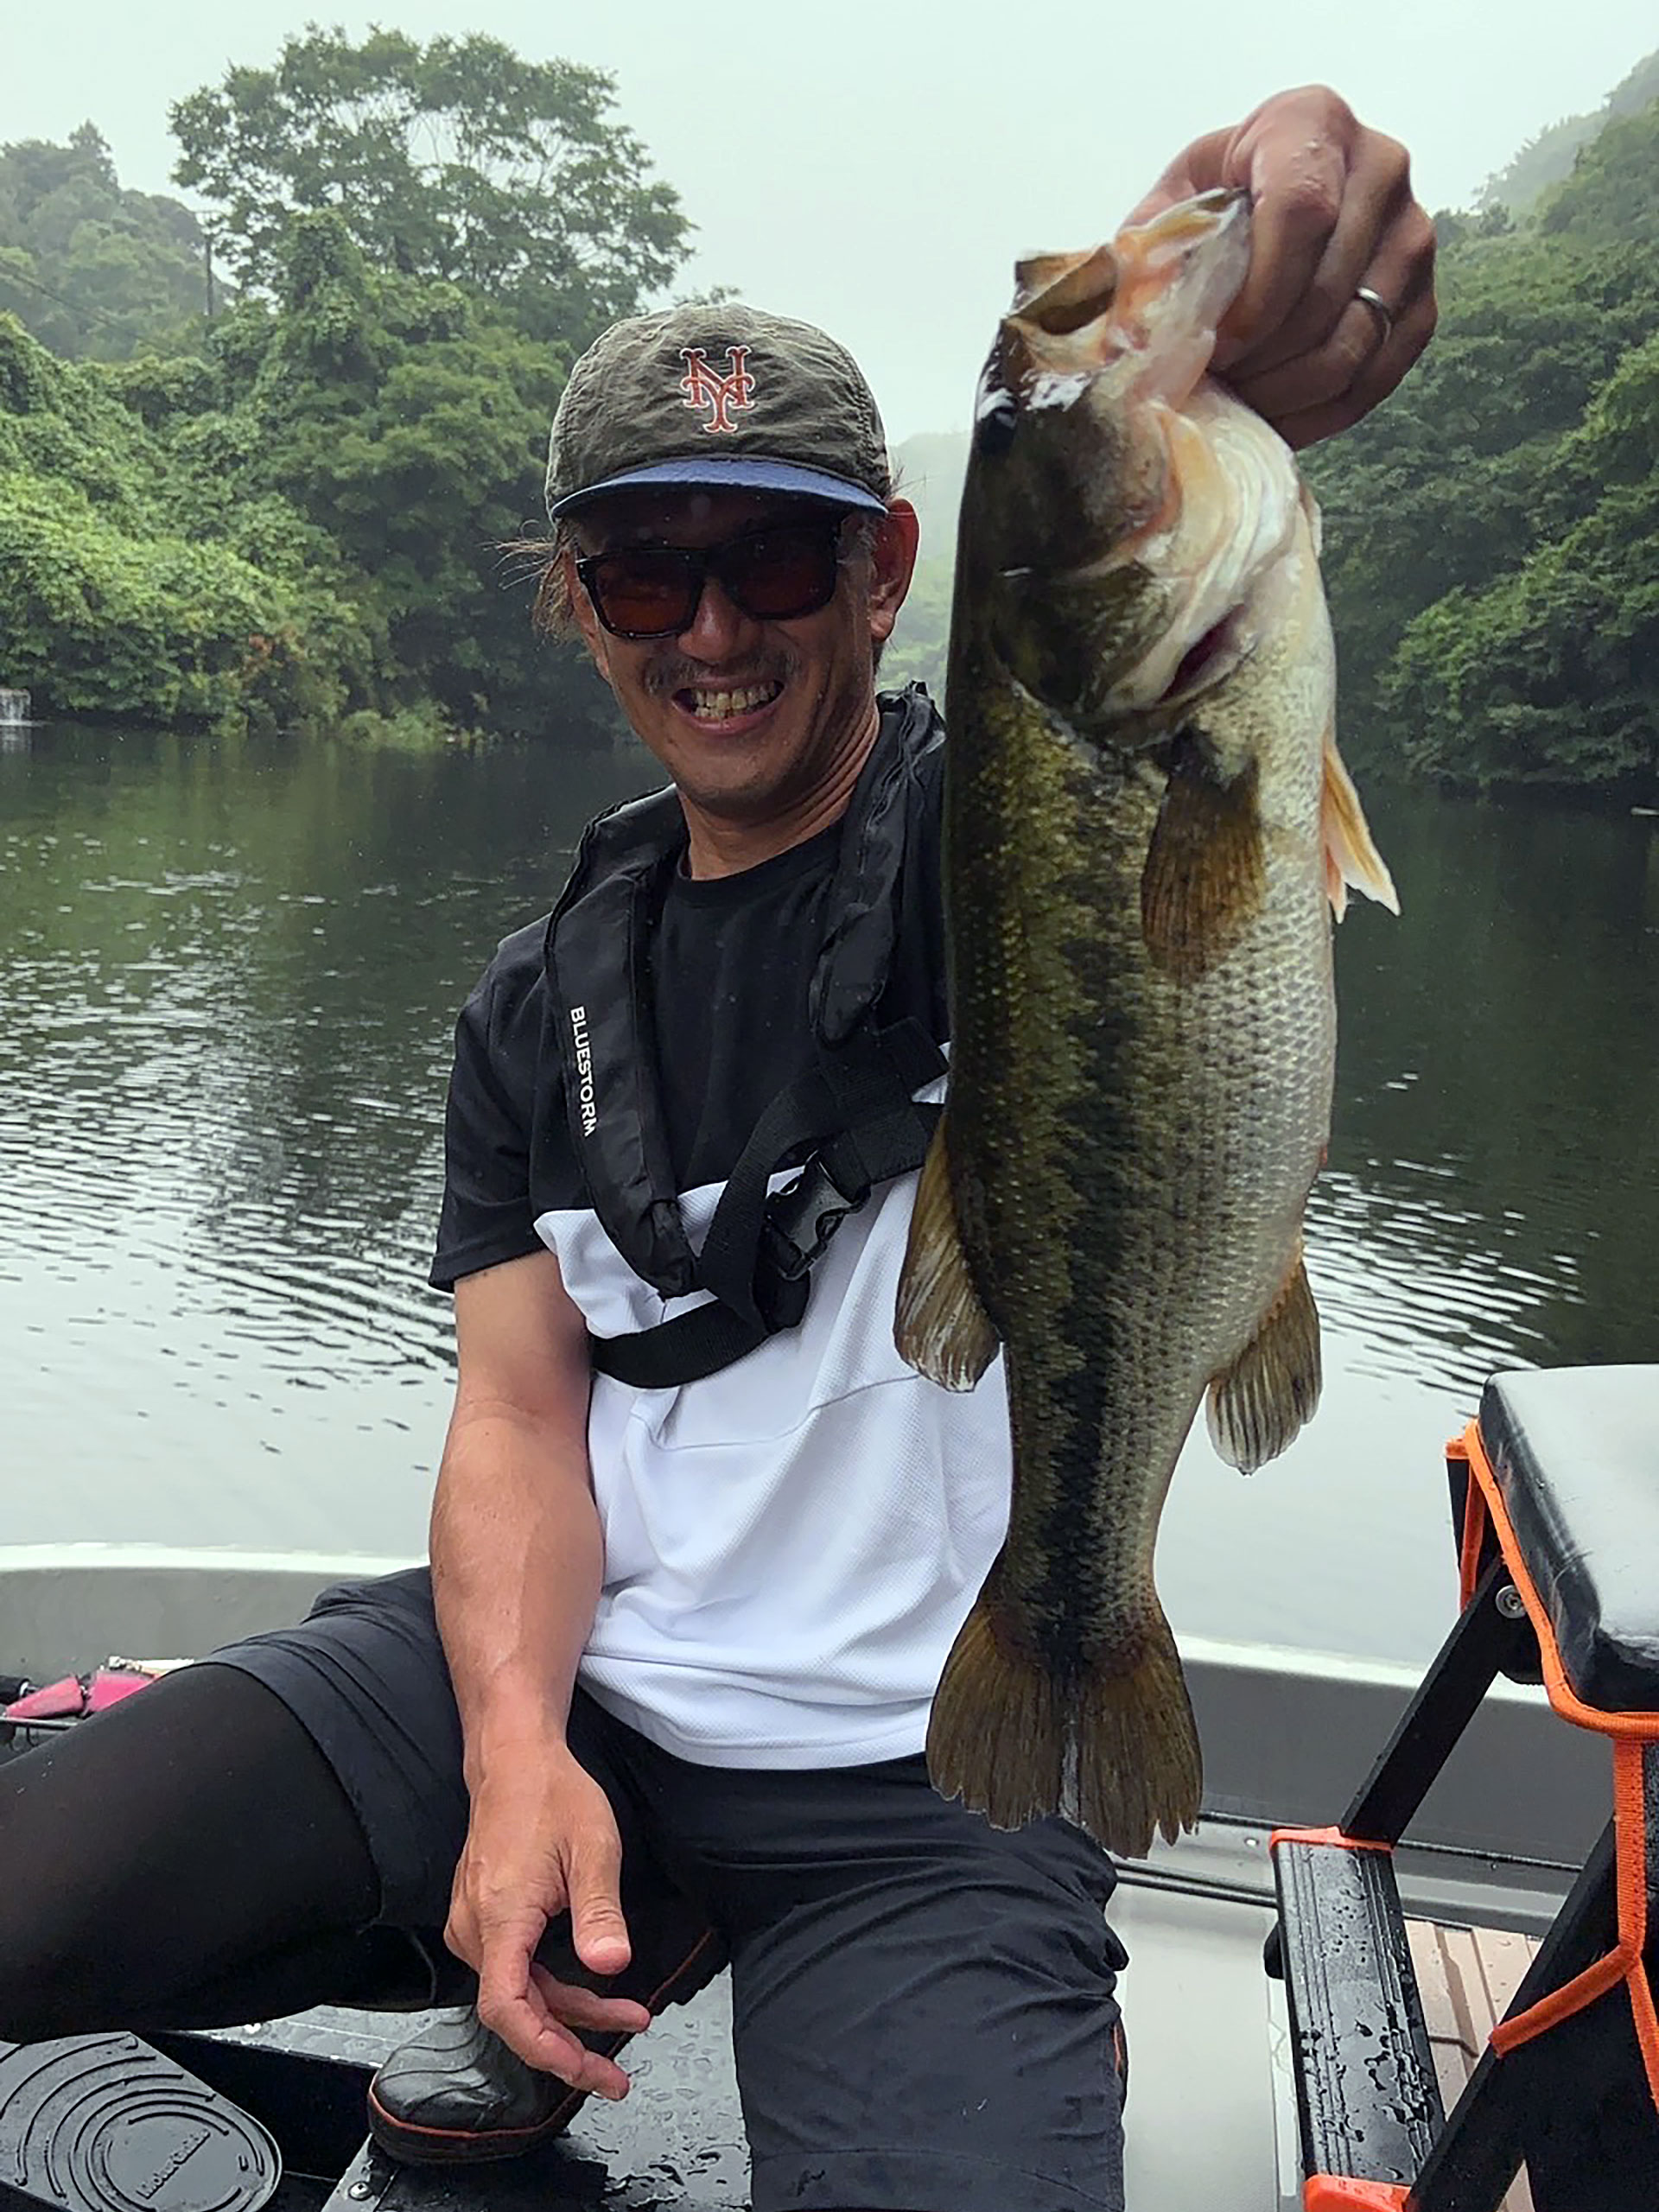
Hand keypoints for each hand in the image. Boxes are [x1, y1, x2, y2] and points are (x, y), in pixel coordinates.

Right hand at [445, 1741, 649, 2096]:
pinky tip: (589, 1989)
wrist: (514, 1760)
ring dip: (567, 2014)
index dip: (545, 2049)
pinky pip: (513, 1970)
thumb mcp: (593, 1847)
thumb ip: (600, 1912)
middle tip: (616, 2070)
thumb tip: (611, 1965)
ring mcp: (474, 1923)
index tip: (584, 2068)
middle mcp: (476, 1926)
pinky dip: (551, 1988)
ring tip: (625, 2018)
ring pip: (518, 1993)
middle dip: (568, 2045)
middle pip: (516, 2011)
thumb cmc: (550, 1794)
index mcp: (500, 1915)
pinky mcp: (483, 1919)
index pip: (507, 2008)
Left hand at [1130, 85, 1436, 446]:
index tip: (1214, 345)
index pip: (1302, 212)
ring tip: (1238, 401)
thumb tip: (1131, 333)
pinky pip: (1377, 377)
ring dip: (1287, 392)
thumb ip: (1150, 256)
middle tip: (1215, 386)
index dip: (1256, 296)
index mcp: (1312, 122)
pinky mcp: (1422, 301)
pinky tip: (1273, 417)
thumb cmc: (1213, 206)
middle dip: (1263, 358)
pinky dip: (1320, 413)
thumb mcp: (1171, 208)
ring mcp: (1412, 236)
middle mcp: (1381, 167)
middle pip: (1328, 291)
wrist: (1265, 208)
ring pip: (1355, 343)